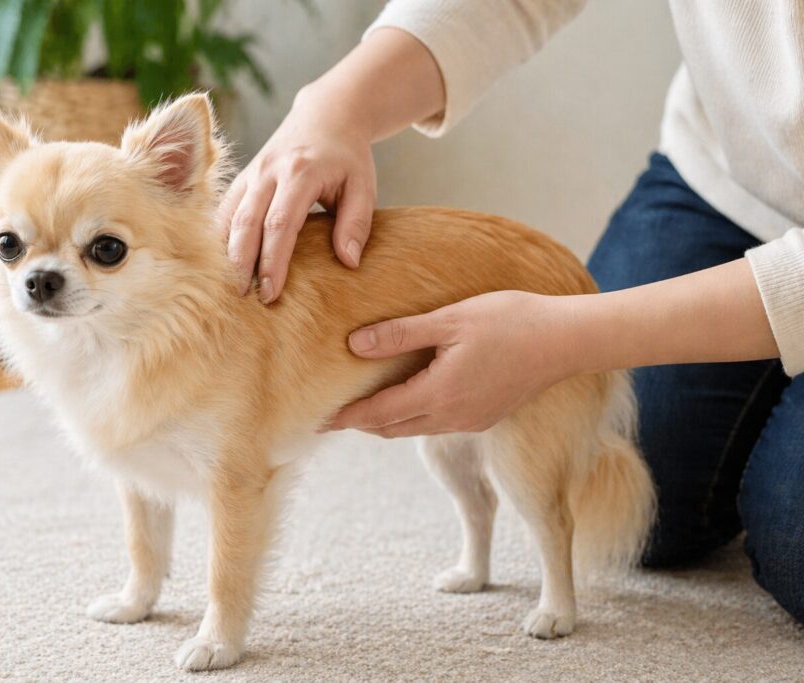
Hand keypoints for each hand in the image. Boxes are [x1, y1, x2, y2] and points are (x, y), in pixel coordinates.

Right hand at [219, 87, 376, 302]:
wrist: (325, 117)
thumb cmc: (347, 158)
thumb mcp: (363, 186)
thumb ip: (357, 223)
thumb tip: (348, 261)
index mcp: (300, 173)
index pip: (280, 224)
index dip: (273, 261)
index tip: (271, 293)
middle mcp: (269, 172)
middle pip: (246, 222)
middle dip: (241, 264)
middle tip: (243, 298)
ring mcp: (250, 173)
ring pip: (228, 217)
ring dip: (224, 254)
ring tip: (227, 287)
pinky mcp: (241, 179)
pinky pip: (223, 210)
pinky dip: (218, 239)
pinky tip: (219, 264)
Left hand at [327, 291, 577, 436]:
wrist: (567, 339)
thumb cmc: (511, 320)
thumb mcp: (450, 320)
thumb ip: (401, 334)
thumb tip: (354, 345)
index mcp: (439, 394)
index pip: (377, 414)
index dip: (344, 418)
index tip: (315, 420)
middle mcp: (452, 416)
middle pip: (392, 427)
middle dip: (360, 423)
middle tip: (330, 414)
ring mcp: (470, 419)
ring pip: (414, 427)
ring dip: (386, 419)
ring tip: (361, 404)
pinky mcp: (484, 415)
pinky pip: (436, 421)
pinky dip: (412, 414)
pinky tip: (407, 393)